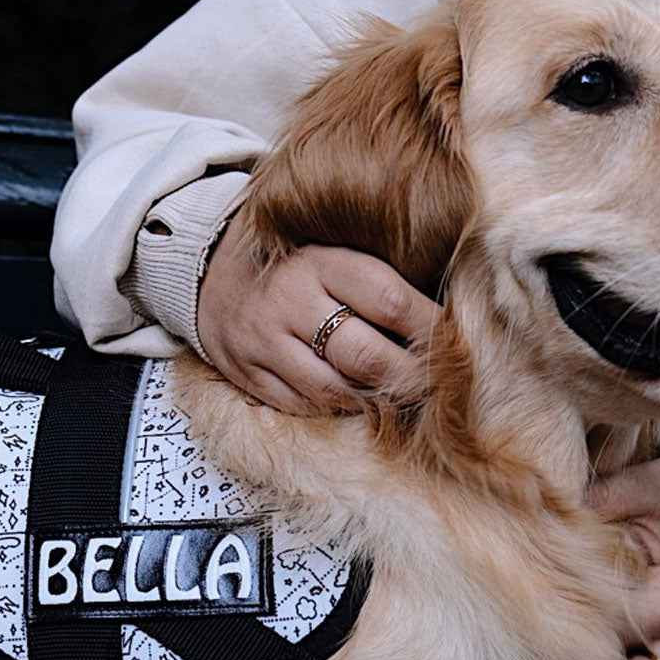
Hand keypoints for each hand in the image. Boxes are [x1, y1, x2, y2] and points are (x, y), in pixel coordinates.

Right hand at [198, 223, 440, 413]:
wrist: (206, 270)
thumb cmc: (291, 262)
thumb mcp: (330, 248)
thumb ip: (377, 275)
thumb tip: (445, 310)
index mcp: (319, 262)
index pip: (390, 300)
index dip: (430, 327)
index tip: (453, 339)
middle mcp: (289, 303)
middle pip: (366, 356)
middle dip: (412, 378)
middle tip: (438, 384)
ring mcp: (264, 344)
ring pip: (335, 391)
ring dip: (378, 401)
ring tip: (405, 397)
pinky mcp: (248, 375)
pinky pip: (304, 407)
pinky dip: (339, 411)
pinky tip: (361, 402)